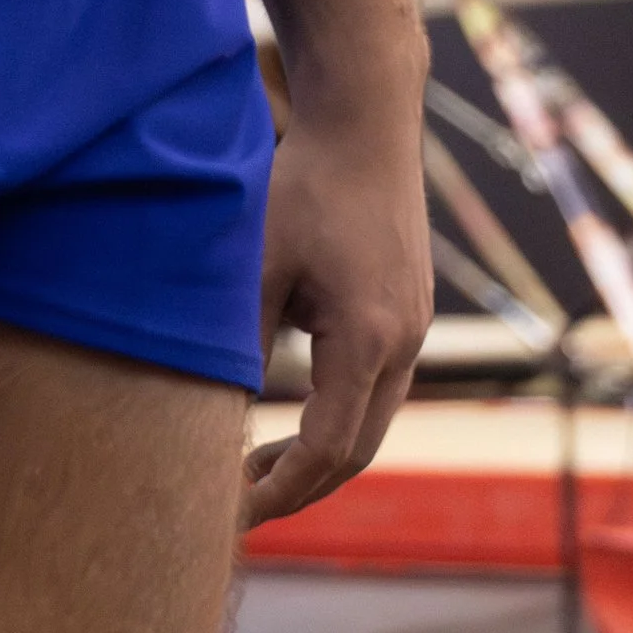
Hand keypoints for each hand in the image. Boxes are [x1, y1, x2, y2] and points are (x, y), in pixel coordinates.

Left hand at [241, 85, 432, 530]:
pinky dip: (341, 414)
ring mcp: (417, 328)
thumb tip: (214, 416)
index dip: (280, 489)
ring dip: (322, 453)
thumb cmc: (303, 186)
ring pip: (375, 421)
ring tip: (260, 466)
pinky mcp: (414, 311)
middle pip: (359, 450)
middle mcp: (406, 343)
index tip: (234, 509)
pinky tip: (298, 409)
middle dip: (302, 486)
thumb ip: (239, 344)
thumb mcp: (256, 266)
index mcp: (368, 339)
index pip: (328, 448)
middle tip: (242, 504)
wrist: (367, 123)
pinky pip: (381, 387)